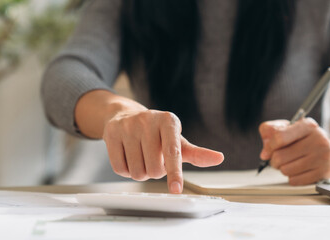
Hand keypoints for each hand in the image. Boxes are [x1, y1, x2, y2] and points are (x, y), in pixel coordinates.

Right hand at [102, 110, 223, 193]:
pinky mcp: (110, 133)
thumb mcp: (177, 140)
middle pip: (153, 169)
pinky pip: (119, 169)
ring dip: (141, 172)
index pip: (173, 152)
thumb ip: (197, 153)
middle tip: (154, 158)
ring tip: (141, 156)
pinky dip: (126, 170)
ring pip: (136, 172)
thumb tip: (219, 158)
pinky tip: (128, 156)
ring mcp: (127, 126)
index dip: (175, 173)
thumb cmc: (158, 133)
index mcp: (168, 121)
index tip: (176, 189)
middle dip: (155, 172)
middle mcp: (148, 120)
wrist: (126, 115)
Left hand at [258, 118, 329, 184]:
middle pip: (280, 156)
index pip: (279, 136)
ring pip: (285, 170)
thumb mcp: (291, 130)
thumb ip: (272, 132)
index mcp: (308, 126)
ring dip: (283, 169)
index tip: (267, 151)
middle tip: (279, 159)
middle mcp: (318, 140)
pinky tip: (300, 172)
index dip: (269, 146)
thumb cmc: (307, 143)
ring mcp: (322, 157)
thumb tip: (265, 151)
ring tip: (291, 164)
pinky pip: (294, 180)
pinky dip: (292, 178)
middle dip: (274, 160)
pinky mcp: (323, 174)